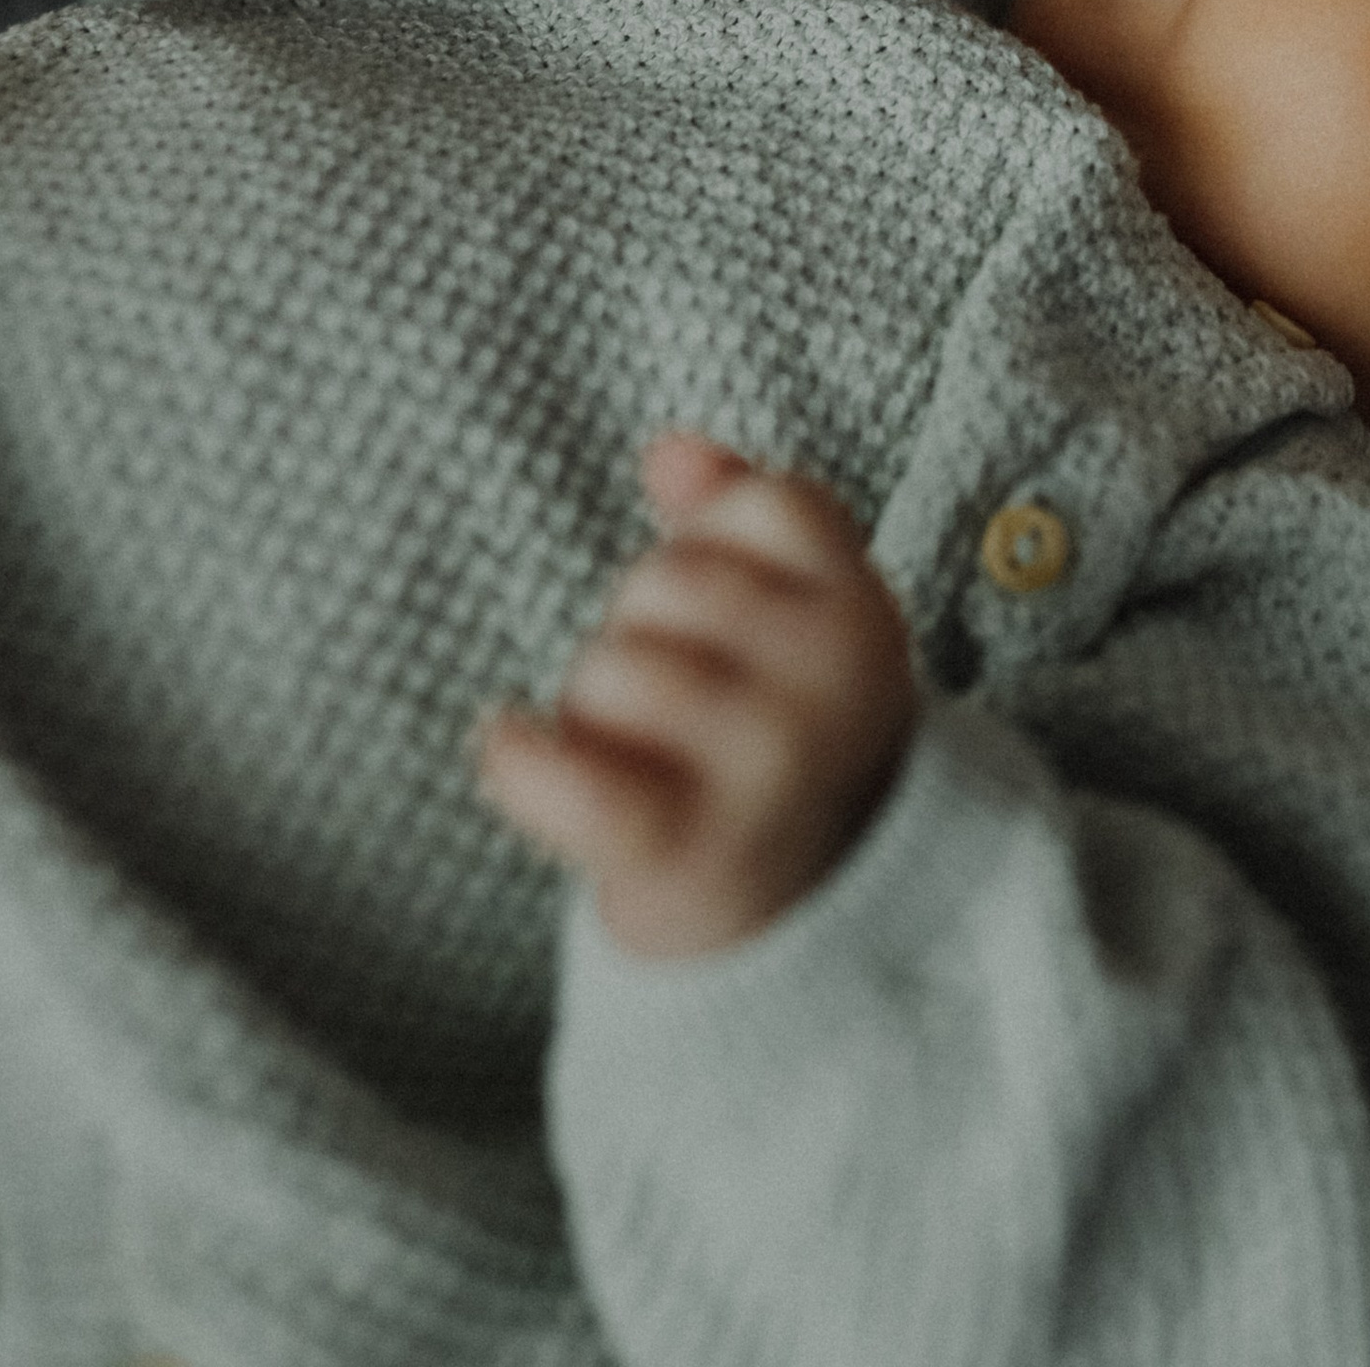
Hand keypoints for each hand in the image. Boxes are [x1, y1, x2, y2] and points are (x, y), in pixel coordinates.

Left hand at [478, 435, 916, 959]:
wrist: (798, 918)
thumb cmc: (774, 729)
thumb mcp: (795, 612)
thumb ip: (739, 511)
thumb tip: (668, 450)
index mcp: (865, 613)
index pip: (762, 504)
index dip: (714, 542)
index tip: (718, 607)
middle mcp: (831, 686)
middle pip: (667, 581)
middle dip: (641, 626)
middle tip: (671, 700)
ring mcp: (766, 767)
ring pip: (611, 667)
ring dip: (591, 704)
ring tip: (630, 752)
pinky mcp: (686, 846)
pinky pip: (571, 777)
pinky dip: (518, 760)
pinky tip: (504, 745)